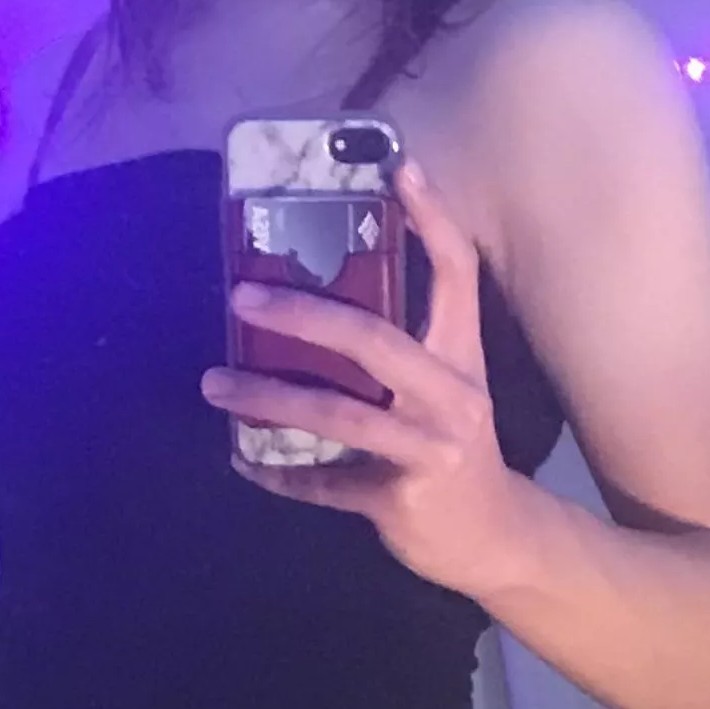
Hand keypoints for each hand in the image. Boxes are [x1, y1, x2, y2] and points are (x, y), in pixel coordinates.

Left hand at [201, 157, 532, 598]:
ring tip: (215, 384)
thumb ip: (401, 353)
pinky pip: (325, 484)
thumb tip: (314, 307)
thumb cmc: (456, 454)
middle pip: (373, 339)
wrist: (494, 542)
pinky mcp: (399, 499)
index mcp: (462, 358)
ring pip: (336, 415)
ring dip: (265, 399)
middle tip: (241, 295)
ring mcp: (427, 450)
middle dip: (302, 313)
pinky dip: (280, 474)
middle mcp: (451, 397)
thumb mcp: (446, 393)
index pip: (457, 274)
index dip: (433, 219)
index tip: (401, 166)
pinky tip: (244, 461)